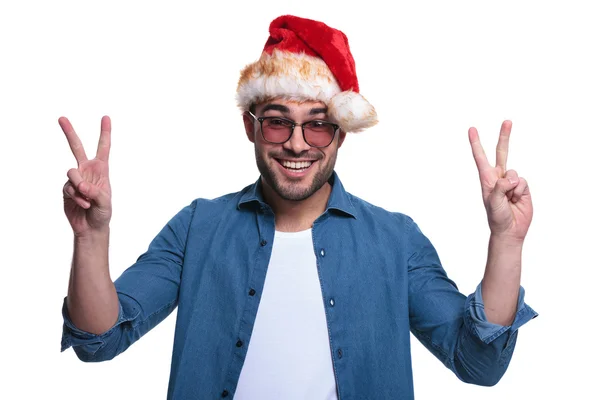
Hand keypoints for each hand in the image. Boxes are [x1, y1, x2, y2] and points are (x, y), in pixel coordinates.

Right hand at [60, 116, 111, 235]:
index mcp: (101, 169)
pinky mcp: (66, 189)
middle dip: (69, 132)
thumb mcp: (105, 203)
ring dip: (79, 187)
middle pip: (76, 147)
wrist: (91, 227)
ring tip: (88, 198)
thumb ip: (95, 192)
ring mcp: (75, 179)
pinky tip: (84, 205)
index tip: (106, 117)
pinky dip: (76, 198)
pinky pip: (68, 188)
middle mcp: (87, 170)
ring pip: (71, 173)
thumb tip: (81, 184)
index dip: (105, 133)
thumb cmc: (103, 213)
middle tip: (61, 117)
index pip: (103, 148)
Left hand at [469, 120, 532, 241]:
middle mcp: (498, 177)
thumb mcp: (493, 203)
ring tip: (509, 200)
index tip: (472, 129)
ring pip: (514, 172)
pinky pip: (523, 182)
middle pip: (502, 153)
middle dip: (504, 137)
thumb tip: (512, 177)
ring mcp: (511, 182)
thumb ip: (500, 188)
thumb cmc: (497, 217)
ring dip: (512, 188)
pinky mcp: (522, 187)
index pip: (480, 157)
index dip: (476, 143)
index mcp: (486, 179)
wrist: (511, 230)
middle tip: (507, 121)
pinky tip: (517, 200)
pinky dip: (521, 192)